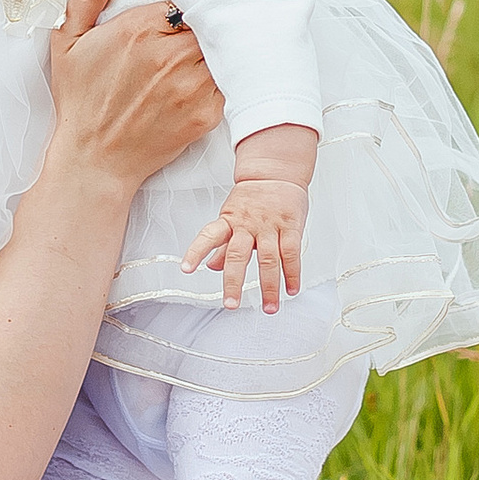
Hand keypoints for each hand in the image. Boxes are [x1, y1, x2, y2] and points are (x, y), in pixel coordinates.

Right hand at [45, 0, 220, 191]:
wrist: (95, 160)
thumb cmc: (80, 100)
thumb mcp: (68, 40)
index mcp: (140, 29)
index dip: (185, 4)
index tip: (180, 12)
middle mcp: (171, 55)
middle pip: (209, 20)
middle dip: (204, 24)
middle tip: (195, 31)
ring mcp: (192, 85)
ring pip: (222, 48)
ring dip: (216, 49)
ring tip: (202, 54)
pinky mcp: (207, 113)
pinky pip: (229, 81)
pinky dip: (223, 78)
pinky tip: (205, 80)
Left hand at [184, 178, 309, 310]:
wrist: (276, 171)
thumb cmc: (253, 198)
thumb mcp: (231, 216)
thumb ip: (223, 244)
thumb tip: (210, 267)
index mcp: (229, 221)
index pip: (208, 236)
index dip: (196, 251)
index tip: (186, 269)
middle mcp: (247, 225)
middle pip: (238, 255)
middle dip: (234, 282)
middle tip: (231, 304)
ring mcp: (270, 226)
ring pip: (268, 259)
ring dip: (269, 286)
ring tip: (269, 308)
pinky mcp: (291, 226)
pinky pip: (291, 253)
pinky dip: (292, 274)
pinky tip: (291, 290)